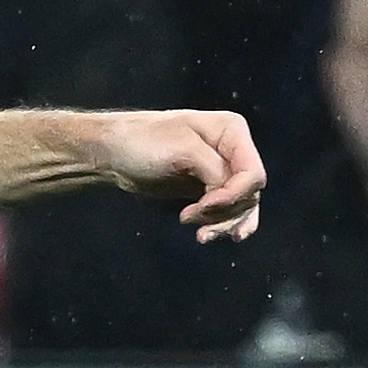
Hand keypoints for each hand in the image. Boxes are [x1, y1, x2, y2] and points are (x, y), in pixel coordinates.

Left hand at [97, 109, 264, 242]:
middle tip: (197, 224)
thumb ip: (215, 171)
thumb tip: (229, 196)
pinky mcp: (207, 190)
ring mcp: (221, 171)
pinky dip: (218, 225)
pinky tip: (205, 235)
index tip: (204, 205)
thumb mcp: (183, 150)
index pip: (253, 174)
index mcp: (231, 131)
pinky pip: (225, 213)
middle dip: (226, 214)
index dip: (234, 195)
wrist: (114, 154)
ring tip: (200, 236)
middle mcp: (232, 150)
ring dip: (222, 224)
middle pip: (249, 195)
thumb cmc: (144, 143)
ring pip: (240, 208)